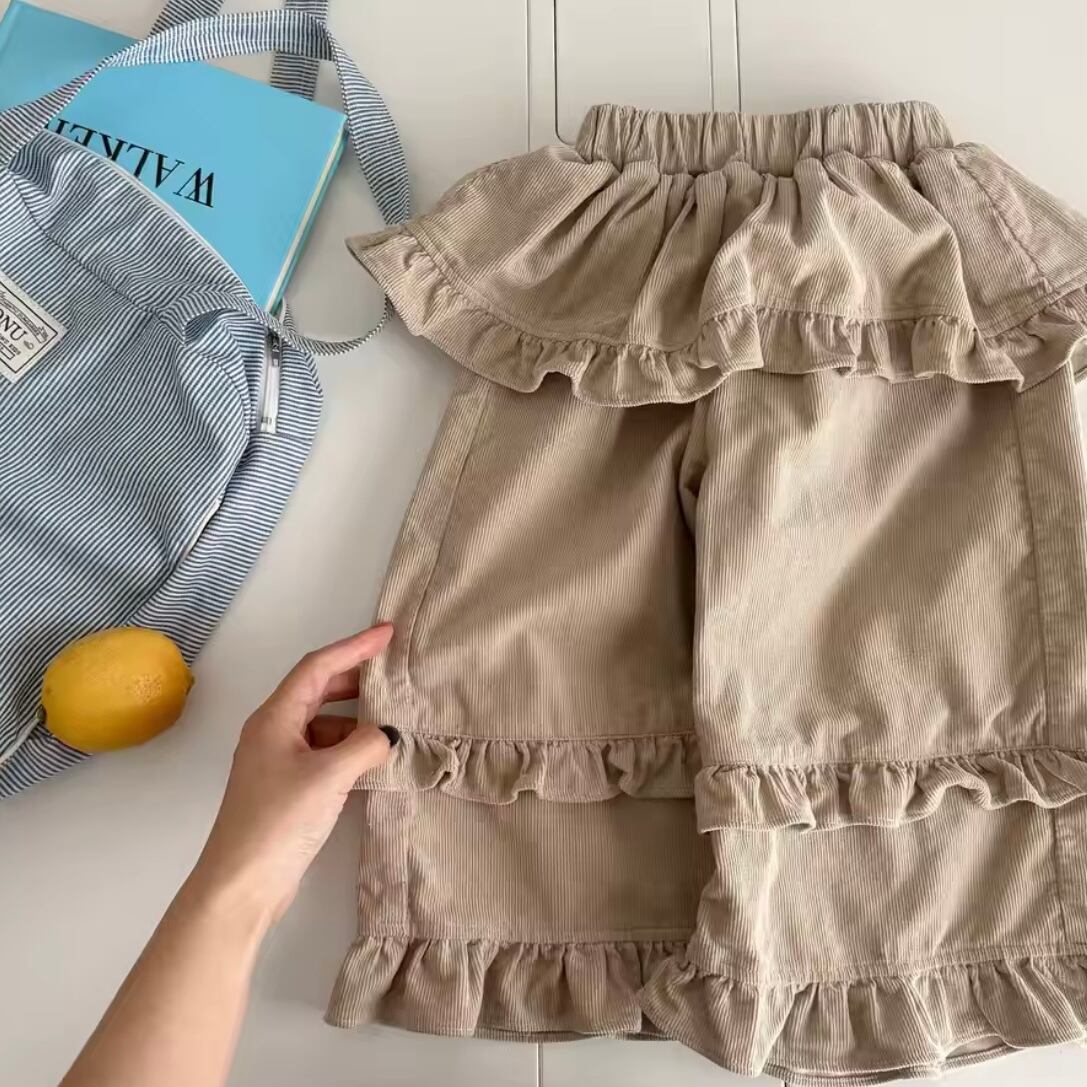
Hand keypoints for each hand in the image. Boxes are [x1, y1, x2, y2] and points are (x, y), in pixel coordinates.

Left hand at [187, 624, 396, 926]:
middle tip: (393, 674)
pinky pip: (322, 752)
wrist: (240, 884)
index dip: (354, 647)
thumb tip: (388, 735)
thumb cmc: (278, 821)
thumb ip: (365, 746)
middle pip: (317, 691)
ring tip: (392, 723)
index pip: (318, 667)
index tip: (387, 634)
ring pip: (322, 725)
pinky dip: (348, 749)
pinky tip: (372, 760)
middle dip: (355, 680)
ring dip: (355, 720)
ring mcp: (277, 761)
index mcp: (275, 718)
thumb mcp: (329, 777)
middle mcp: (273, 731)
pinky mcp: (286, 788)